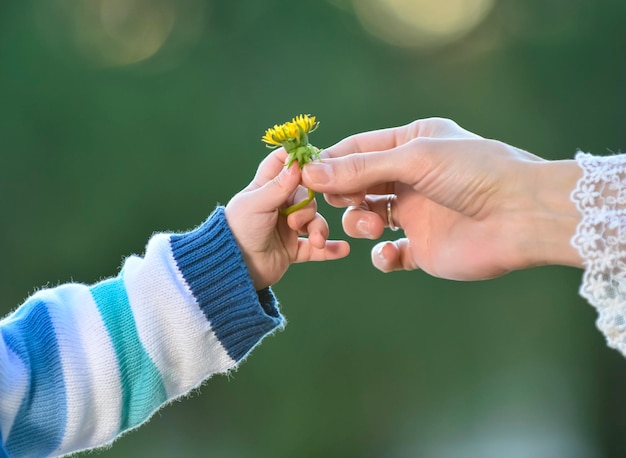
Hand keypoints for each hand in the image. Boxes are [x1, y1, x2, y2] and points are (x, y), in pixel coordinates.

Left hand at [225, 148, 349, 289]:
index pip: (282, 164)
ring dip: (319, 229)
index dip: (297, 159)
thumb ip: (278, 185)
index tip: (315, 159)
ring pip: (314, 221)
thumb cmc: (237, 231)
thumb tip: (297, 163)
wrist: (232, 268)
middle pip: (306, 195)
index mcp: (265, 189)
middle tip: (296, 222)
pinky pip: (316, 248)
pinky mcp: (292, 249)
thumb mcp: (256, 204)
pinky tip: (343, 249)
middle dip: (308, 208)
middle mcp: (278, 206)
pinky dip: (329, 248)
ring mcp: (286, 228)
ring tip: (317, 241)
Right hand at [302, 117, 581, 279]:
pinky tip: (392, 252)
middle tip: (333, 199)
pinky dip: (382, 256)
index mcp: (412, 144)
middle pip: (357, 184)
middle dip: (341, 192)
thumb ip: (361, 168)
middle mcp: (411, 178)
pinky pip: (388, 254)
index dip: (330, 162)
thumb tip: (311, 172)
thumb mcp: (413, 159)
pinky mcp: (423, 249)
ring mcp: (416, 214)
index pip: (358, 149)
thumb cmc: (474, 173)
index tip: (303, 174)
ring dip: (358, 222)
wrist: (521, 216)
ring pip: (366, 218)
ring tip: (370, 224)